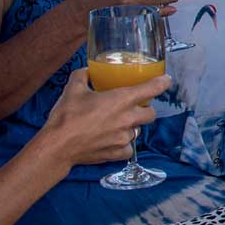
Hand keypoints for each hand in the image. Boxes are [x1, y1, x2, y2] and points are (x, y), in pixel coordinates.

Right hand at [41, 67, 167, 165]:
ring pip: (138, 130)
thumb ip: (82, 76)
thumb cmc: (67, 117)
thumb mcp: (73, 89)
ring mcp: (125, 137)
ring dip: (131, 126)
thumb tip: (87, 72)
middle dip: (145, 109)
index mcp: (121, 99)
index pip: (151, 88)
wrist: (58, 146)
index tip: (165, 80)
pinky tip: (112, 140)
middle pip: (151, 113)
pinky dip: (123, 144)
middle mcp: (128, 118)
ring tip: (115, 124)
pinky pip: (129, 147)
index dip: (162, 83)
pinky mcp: (119, 153)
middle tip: (133, 107)